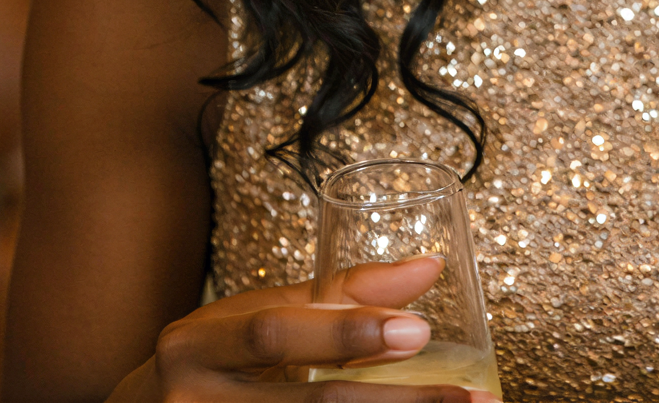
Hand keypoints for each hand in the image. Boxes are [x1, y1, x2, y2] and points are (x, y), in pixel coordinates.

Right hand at [143, 256, 495, 401]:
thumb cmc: (210, 366)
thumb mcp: (252, 321)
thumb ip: (335, 296)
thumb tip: (428, 269)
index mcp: (195, 344)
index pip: (275, 332)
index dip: (346, 332)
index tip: (420, 330)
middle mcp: (193, 402)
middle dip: (394, 402)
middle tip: (465, 396)